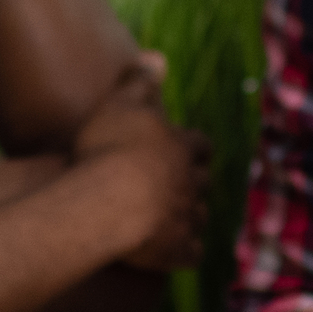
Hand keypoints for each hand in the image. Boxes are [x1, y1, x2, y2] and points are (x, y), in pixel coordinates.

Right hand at [72, 53, 205, 270]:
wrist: (109, 200)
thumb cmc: (110, 147)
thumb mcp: (121, 104)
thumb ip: (140, 80)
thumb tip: (158, 56)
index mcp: (180, 147)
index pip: (199, 145)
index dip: (195, 148)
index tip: (191, 150)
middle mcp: (190, 182)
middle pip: (202, 182)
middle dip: (195, 183)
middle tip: (181, 184)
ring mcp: (186, 217)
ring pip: (199, 217)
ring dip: (191, 217)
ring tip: (176, 219)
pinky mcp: (178, 251)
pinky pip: (191, 254)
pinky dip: (185, 253)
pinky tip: (176, 255)